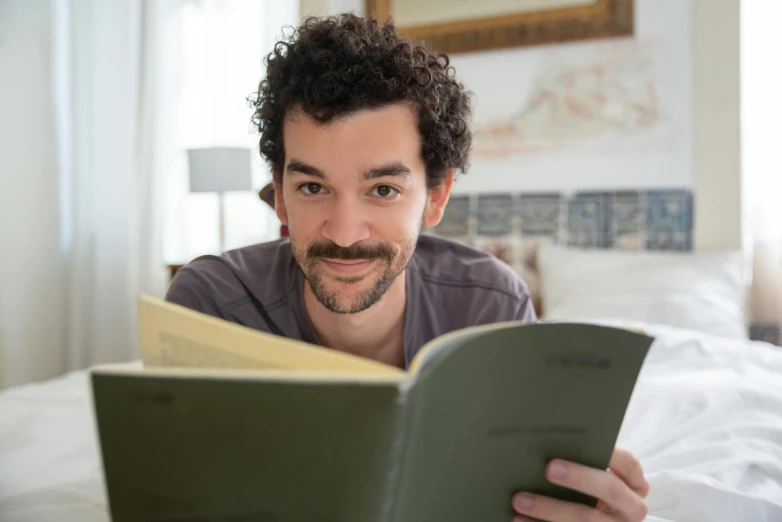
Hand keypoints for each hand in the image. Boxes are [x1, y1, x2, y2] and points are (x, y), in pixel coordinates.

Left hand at [511, 447, 648, 521]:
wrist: (598, 519)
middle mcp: (631, 508)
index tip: (579, 441)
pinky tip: (518, 519)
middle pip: (610, 489)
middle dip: (578, 478)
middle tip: (548, 469)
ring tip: (519, 500)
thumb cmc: (589, 487)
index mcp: (634, 483)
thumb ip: (584, 458)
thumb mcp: (595, 474)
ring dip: (549, 509)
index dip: (607, 453)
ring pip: (585, 519)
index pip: (628, 463)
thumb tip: (545, 438)